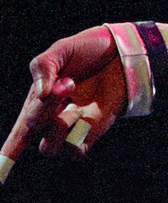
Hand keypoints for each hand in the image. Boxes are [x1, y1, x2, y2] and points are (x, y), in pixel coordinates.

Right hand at [2, 27, 126, 177]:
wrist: (122, 49)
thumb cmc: (88, 50)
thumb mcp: (60, 50)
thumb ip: (43, 68)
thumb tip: (40, 94)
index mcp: (39, 102)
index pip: (19, 132)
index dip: (7, 153)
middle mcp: (53, 117)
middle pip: (33, 130)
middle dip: (42, 109)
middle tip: (65, 83)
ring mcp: (74, 125)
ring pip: (50, 147)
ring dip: (57, 126)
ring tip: (73, 97)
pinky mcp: (95, 130)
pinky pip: (76, 151)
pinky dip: (75, 139)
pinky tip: (86, 114)